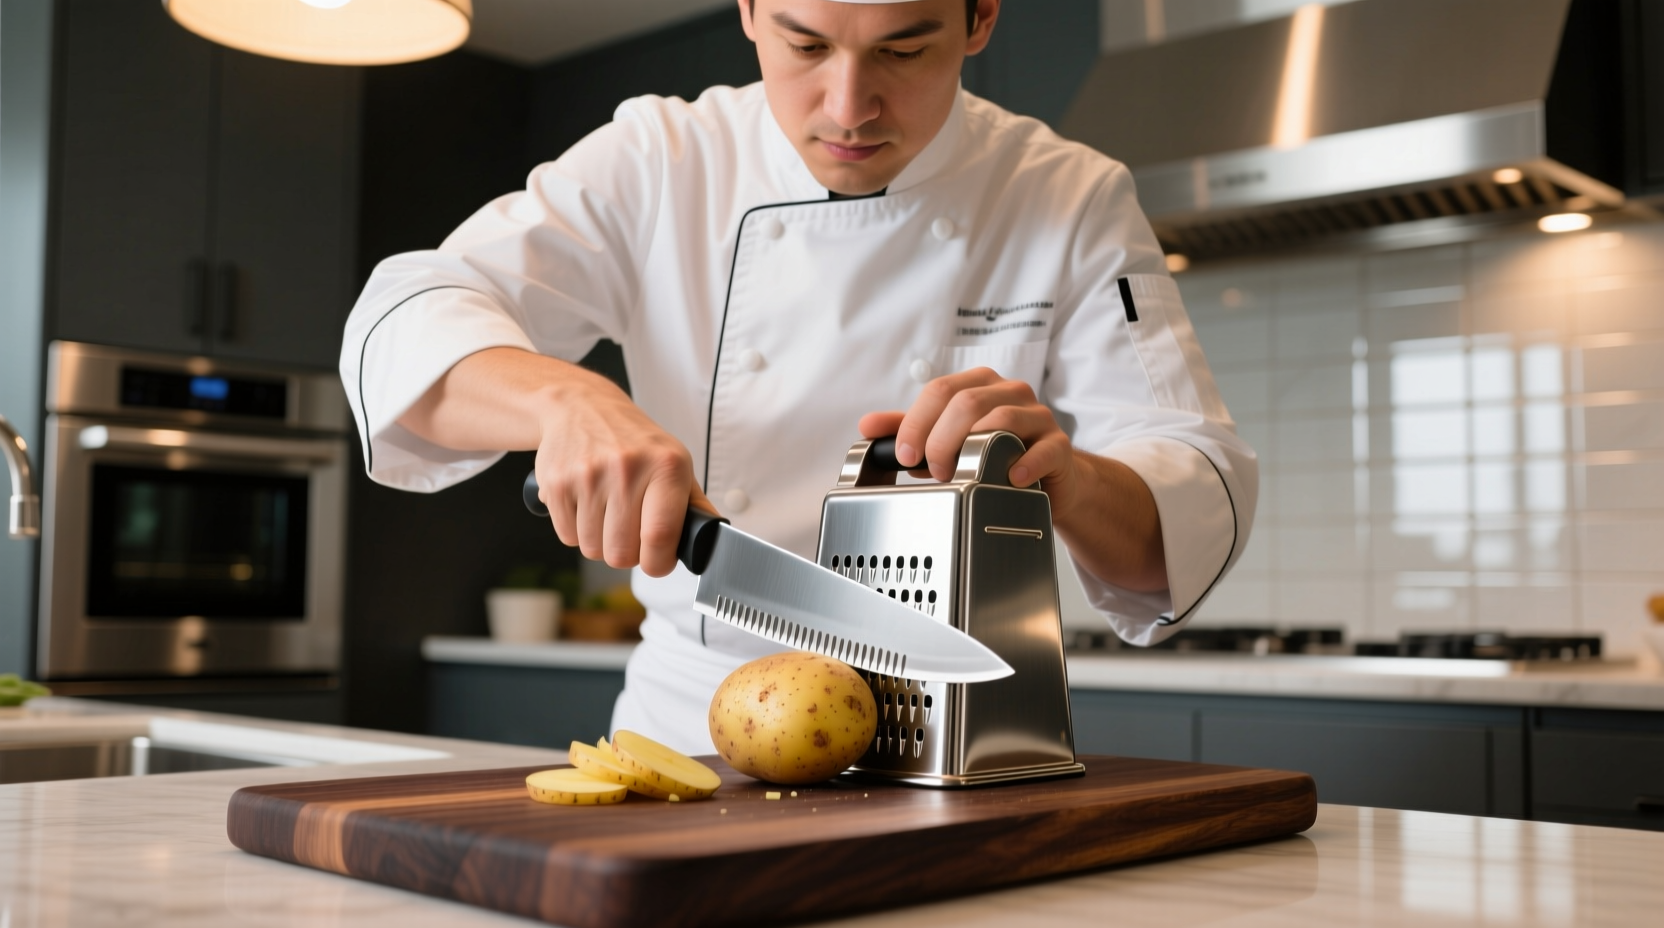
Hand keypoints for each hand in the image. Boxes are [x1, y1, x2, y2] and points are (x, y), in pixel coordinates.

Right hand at [399, 347, 714, 576]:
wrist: (582, 406)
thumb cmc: (634, 442)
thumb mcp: (675, 462)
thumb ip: (694, 505)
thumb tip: (712, 542)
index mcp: (666, 466)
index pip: (661, 537)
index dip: (658, 563)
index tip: (657, 560)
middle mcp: (628, 468)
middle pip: (622, 554)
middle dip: (627, 552)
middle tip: (629, 529)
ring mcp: (588, 476)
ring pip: (593, 549)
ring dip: (601, 541)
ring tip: (606, 511)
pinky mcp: (557, 483)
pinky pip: (568, 537)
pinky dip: (577, 530)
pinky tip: (586, 504)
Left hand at [857, 366, 1166, 591]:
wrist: (1047, 478)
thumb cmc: (995, 453)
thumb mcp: (946, 440)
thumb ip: (909, 429)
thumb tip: (868, 426)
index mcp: (978, 385)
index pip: (939, 391)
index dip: (916, 423)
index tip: (904, 455)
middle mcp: (1009, 393)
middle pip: (967, 402)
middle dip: (941, 439)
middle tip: (932, 470)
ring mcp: (1037, 417)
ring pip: (1003, 417)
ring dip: (975, 449)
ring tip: (960, 476)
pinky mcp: (1059, 445)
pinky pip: (1044, 448)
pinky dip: (1024, 463)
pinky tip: (1009, 478)